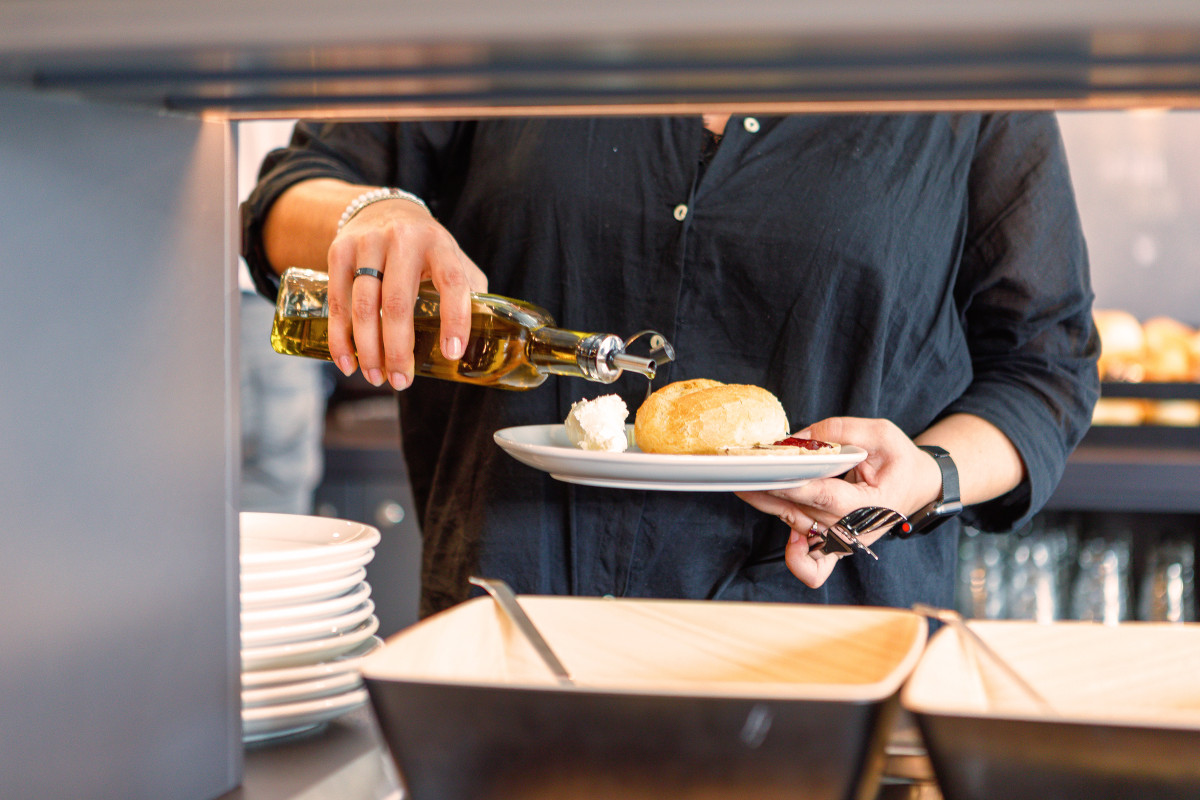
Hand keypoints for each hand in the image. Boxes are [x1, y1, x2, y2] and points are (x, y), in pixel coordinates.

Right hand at [325, 198, 487, 388]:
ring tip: (376, 377)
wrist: (382, 209)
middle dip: (398, 350)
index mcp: (440, 244)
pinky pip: (337, 301)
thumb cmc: (426, 248)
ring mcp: (368, 243)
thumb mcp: (454, 258)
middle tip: (401, 382)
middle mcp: (403, 240)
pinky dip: (341, 337)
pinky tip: (347, 362)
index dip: (455, 319)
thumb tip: (485, 339)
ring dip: (368, 350)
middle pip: (398, 304)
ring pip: (364, 306)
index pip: (453, 282)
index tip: (452, 353)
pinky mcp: (339, 251)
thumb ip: (470, 292)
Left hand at [736, 417, 942, 587]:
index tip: (766, 474)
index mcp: (874, 503)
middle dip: (769, 490)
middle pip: (804, 512)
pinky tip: (783, 534)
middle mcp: (856, 529)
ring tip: (742, 482)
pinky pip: (812, 567)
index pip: (826, 497)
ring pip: (797, 527)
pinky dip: (796, 559)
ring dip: (768, 506)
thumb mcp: (880, 433)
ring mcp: (844, 542)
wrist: (917, 487)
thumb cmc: (900, 461)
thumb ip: (839, 432)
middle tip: (739, 471)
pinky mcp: (835, 546)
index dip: (794, 486)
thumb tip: (796, 440)